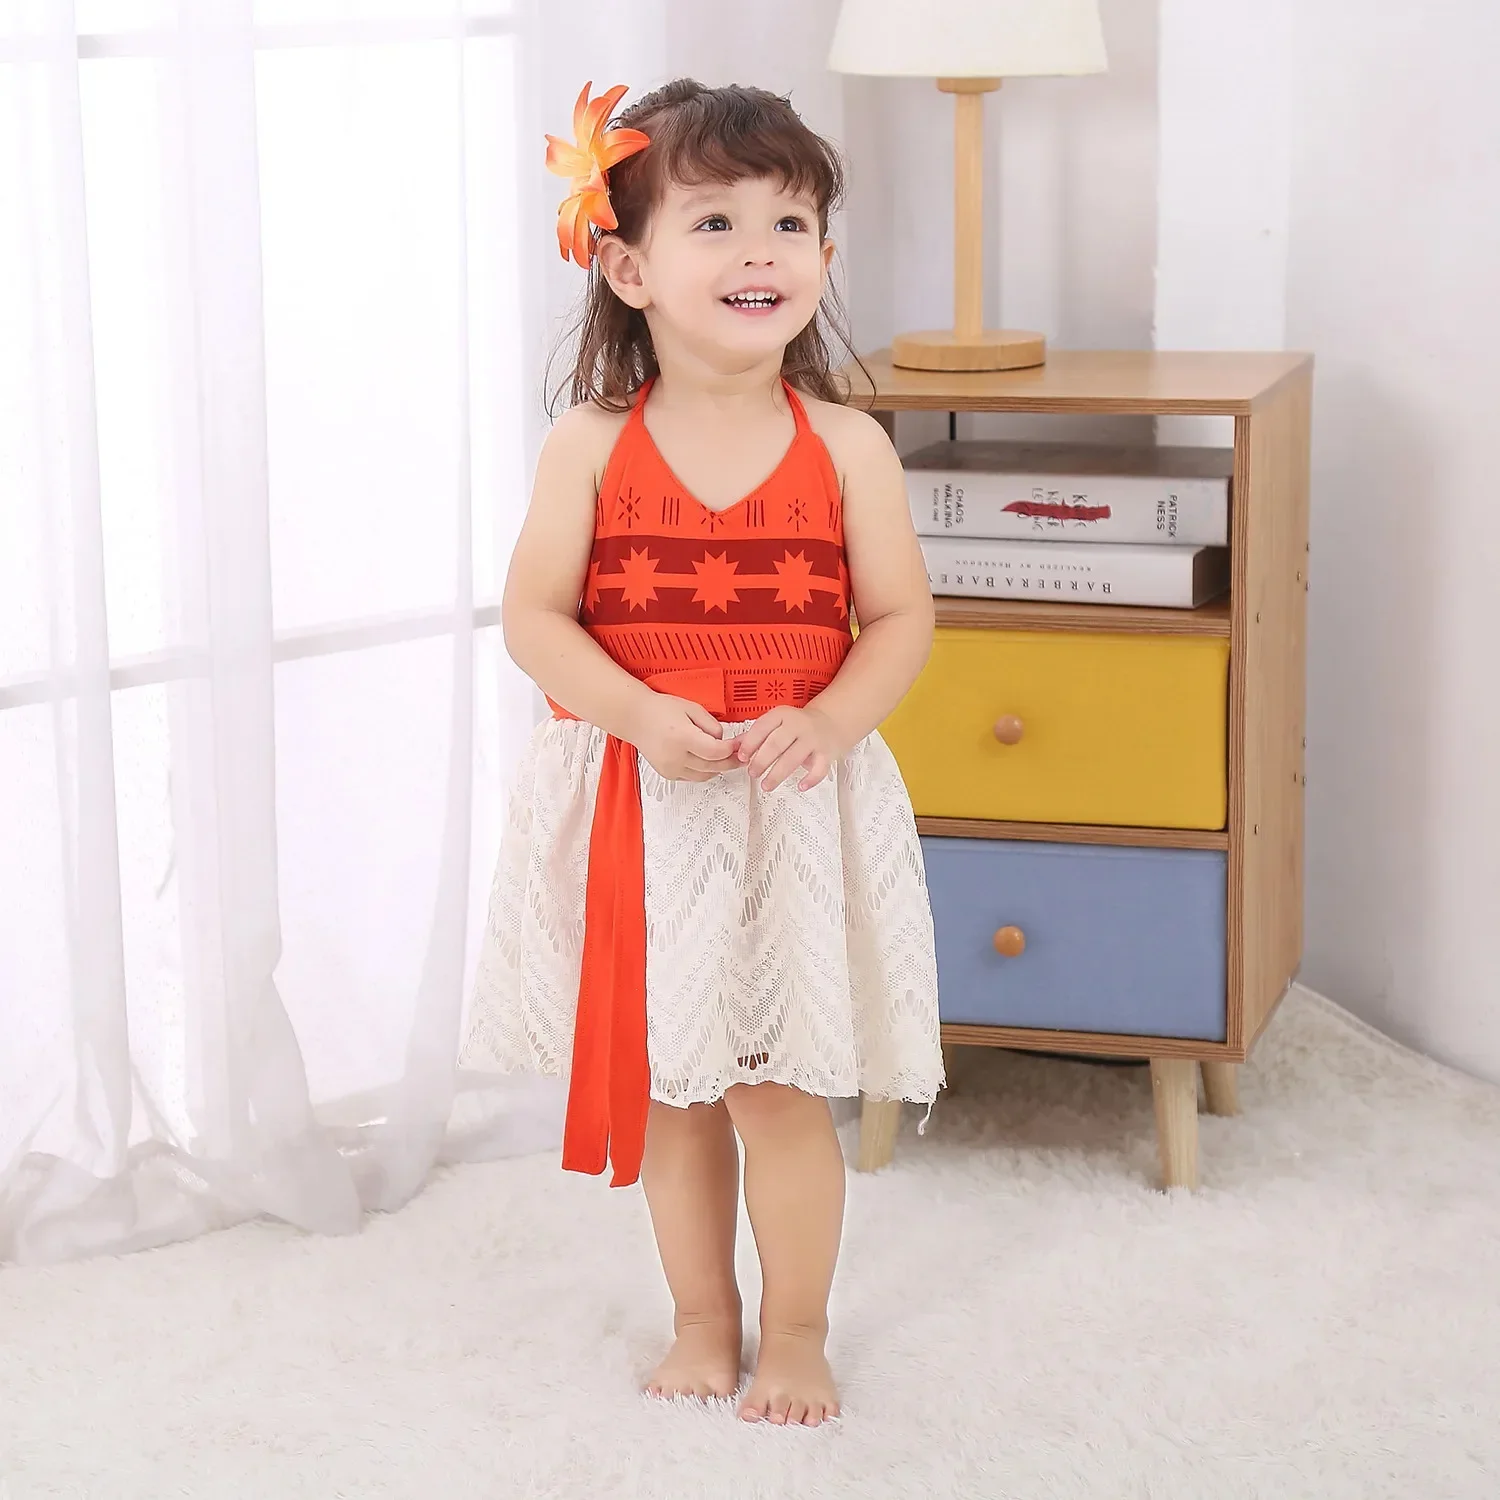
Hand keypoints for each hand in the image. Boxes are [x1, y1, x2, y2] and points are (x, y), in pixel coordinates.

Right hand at [628, 693, 739, 782]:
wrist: (636, 719)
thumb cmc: (661, 709)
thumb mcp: (692, 708)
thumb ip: (712, 725)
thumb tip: (723, 740)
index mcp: (682, 737)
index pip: (715, 751)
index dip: (730, 749)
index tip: (737, 744)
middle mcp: (675, 756)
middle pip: (713, 766)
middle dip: (730, 762)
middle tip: (740, 756)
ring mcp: (670, 767)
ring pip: (705, 776)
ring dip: (718, 768)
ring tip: (726, 758)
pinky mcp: (668, 774)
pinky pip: (693, 778)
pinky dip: (704, 771)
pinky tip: (708, 761)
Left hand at [731, 704, 847, 792]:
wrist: (830, 723)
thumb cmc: (798, 726)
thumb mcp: (776, 723)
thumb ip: (755, 735)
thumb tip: (732, 748)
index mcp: (782, 715)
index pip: (762, 727)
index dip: (750, 743)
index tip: (742, 757)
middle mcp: (798, 725)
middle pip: (776, 744)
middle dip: (761, 761)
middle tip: (752, 773)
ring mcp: (813, 739)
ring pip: (794, 758)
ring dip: (778, 774)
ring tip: (766, 785)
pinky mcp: (826, 753)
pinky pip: (819, 768)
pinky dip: (810, 779)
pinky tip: (800, 786)